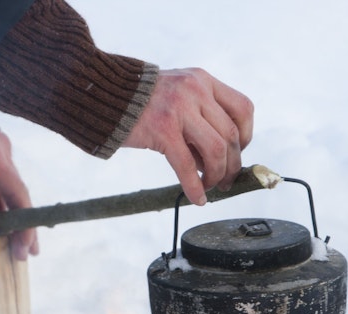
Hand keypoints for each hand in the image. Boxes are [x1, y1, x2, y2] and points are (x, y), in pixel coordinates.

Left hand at [0, 132, 38, 260]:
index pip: (16, 194)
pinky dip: (3, 203)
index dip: (24, 223)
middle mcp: (3, 152)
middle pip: (18, 193)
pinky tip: (5, 224)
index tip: (26, 247)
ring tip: (20, 244)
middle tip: (29, 253)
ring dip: (14, 216)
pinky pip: (1, 182)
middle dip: (24, 224)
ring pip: (10, 189)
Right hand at [123, 68, 253, 204]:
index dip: (246, 137)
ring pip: (216, 150)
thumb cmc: (139, 101)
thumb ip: (199, 118)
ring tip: (210, 187)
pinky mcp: (162, 129)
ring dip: (217, 175)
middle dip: (232, 165)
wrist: (102, 93)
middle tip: (225, 181)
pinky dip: (195, 187)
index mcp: (203, 81)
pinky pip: (187, 165)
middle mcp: (196, 90)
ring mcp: (179, 108)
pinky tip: (197, 199)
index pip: (243, 109)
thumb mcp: (177, 96)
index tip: (237, 154)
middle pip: (231, 135)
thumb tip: (218, 159)